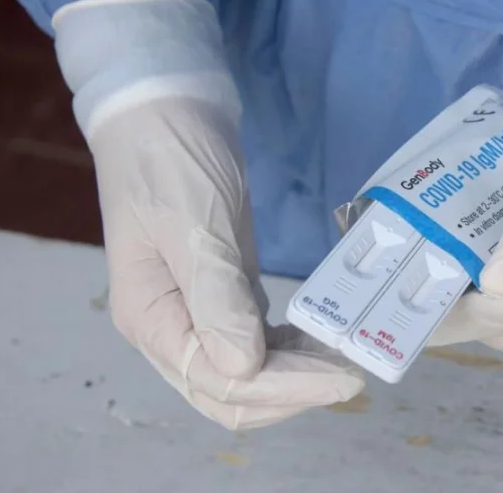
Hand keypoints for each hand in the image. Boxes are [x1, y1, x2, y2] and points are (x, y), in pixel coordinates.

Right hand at [89, 98, 363, 428]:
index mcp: (150, 319)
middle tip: (351, 375)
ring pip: (243, 373)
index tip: (341, 378)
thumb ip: (216, 299)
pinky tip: (320, 341)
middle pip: (228, 391)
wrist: (165, 109)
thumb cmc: (171, 161)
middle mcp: (168, 327)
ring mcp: (193, 311)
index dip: (283, 389)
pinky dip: (287, 351)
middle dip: (291, 392)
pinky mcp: (220, 291)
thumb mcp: (194, 227)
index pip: (219, 382)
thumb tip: (244, 368)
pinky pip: (253, 341)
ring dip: (293, 377)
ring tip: (344, 361)